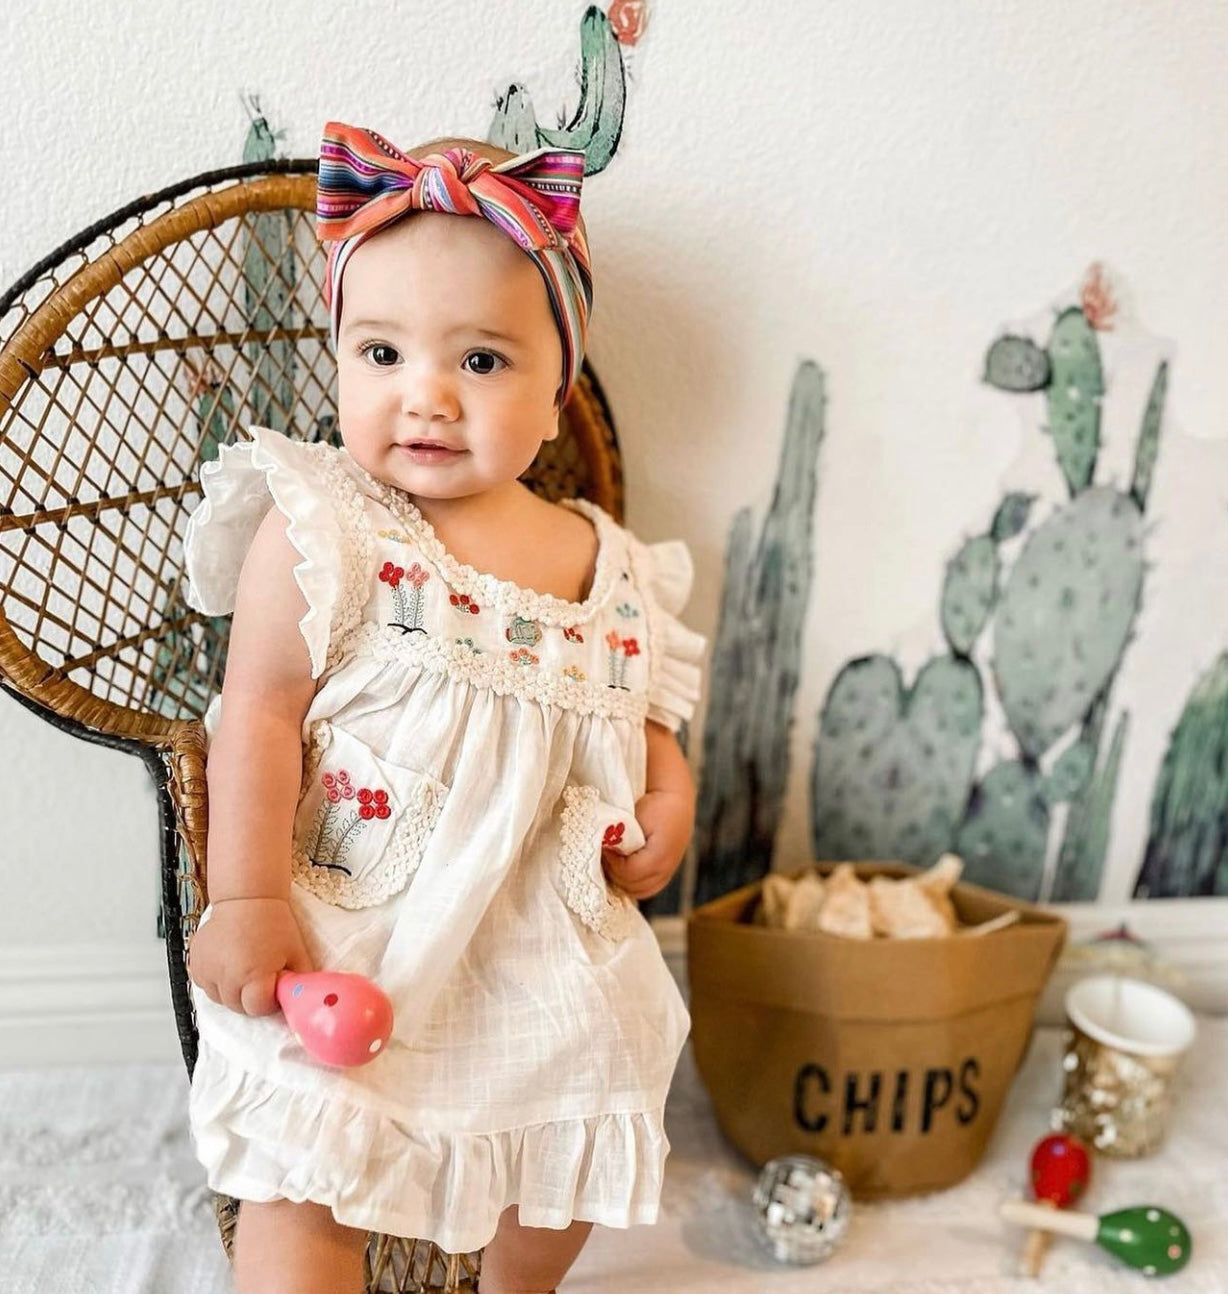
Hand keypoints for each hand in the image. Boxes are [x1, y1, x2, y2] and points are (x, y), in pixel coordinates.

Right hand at [187, 896, 313, 1016]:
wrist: (247, 898)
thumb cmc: (273, 922)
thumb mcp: (297, 953)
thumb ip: (299, 981)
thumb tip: (302, 1000)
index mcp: (253, 975)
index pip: (258, 1009)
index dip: (269, 1001)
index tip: (274, 988)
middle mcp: (228, 976)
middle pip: (239, 1007)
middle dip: (252, 998)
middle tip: (262, 977)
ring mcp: (209, 970)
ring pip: (220, 999)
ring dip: (233, 992)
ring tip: (245, 969)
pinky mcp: (196, 963)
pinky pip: (206, 986)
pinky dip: (217, 982)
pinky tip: (230, 965)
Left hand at [602, 788, 693, 900]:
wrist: (676, 798)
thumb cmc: (654, 806)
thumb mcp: (635, 820)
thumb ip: (620, 840)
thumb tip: (604, 850)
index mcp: (659, 855)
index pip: (629, 872)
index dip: (613, 862)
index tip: (604, 848)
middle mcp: (666, 868)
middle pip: (633, 886)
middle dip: (616, 873)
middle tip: (607, 856)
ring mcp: (668, 872)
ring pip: (640, 891)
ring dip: (624, 881)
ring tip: (615, 862)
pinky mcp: (667, 872)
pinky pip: (648, 888)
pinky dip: (634, 883)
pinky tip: (624, 869)